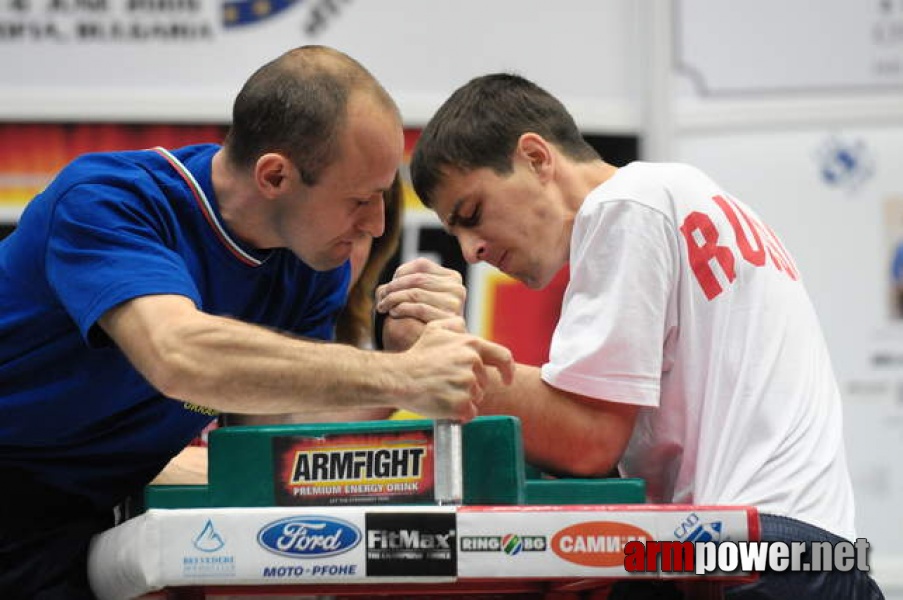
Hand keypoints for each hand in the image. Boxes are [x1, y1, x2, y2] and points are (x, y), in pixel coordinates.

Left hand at [376, 257, 465, 320]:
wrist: (434, 348)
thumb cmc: (423, 319)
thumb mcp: (421, 295)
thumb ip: (411, 281)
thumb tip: (392, 282)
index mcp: (453, 278)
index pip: (422, 265)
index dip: (400, 273)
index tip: (390, 285)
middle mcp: (458, 289)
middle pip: (417, 279)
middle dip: (394, 287)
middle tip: (382, 296)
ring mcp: (455, 304)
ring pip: (416, 293)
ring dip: (393, 298)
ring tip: (383, 306)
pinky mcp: (449, 319)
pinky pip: (419, 308)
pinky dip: (402, 309)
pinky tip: (393, 313)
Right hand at [398, 317, 513, 421]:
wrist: (398, 377)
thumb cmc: (416, 356)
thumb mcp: (434, 329)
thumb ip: (455, 324)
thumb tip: (466, 327)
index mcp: (470, 344)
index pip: (503, 357)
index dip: (507, 370)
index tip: (507, 379)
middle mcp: (472, 363)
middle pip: (483, 382)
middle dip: (470, 386)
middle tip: (447, 384)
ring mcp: (467, 384)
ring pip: (476, 398)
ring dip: (462, 399)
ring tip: (441, 391)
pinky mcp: (460, 404)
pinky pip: (469, 413)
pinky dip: (459, 414)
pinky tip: (443, 405)